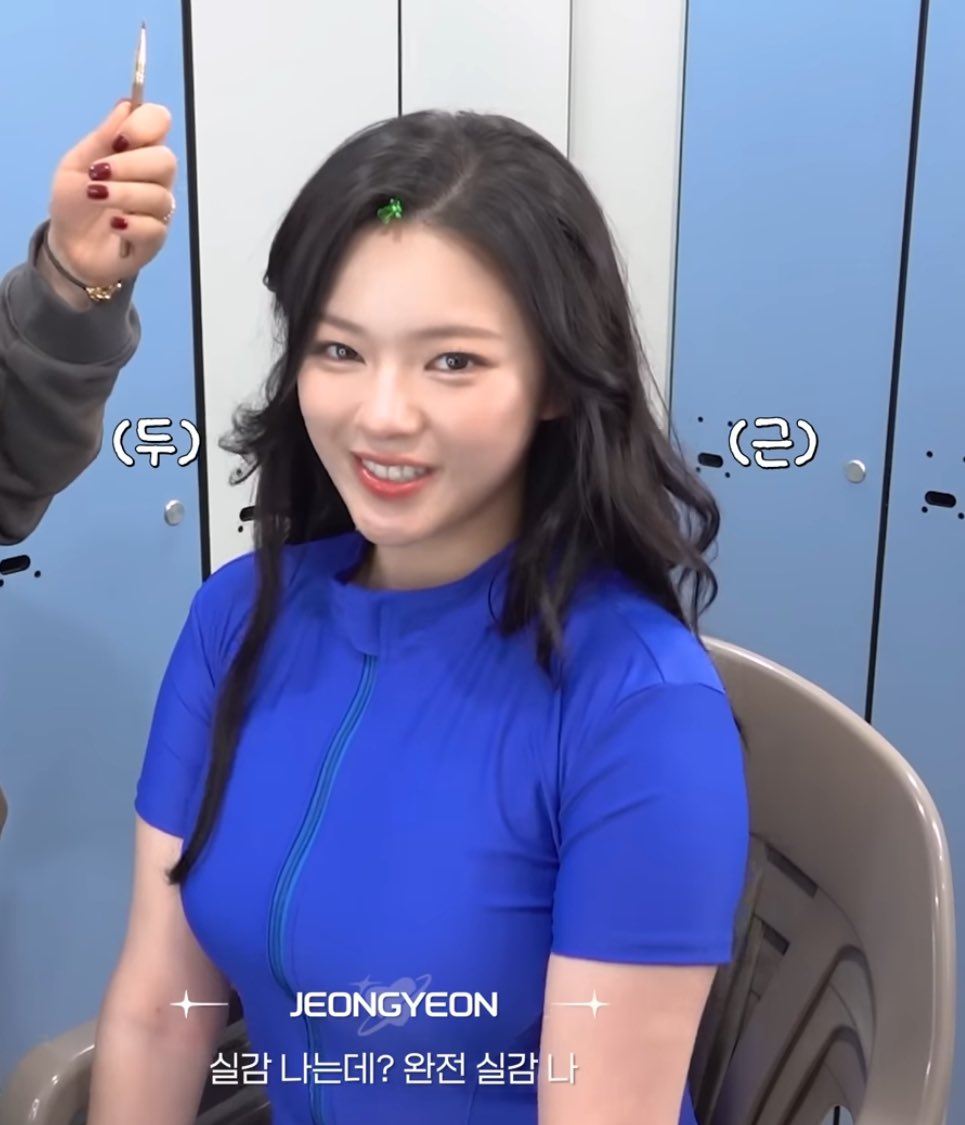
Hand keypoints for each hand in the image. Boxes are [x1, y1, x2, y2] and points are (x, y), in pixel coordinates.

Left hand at [46, 100, 176, 287]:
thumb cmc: (74, 202)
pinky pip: (155, 227)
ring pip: (159, 195)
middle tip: (98, 172)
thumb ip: (102, 138)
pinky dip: (132, 224)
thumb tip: (126, 104)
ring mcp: (157, 211)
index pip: (159, 123)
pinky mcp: (154, 240)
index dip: (144, 124)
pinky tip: (113, 224)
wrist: (68, 246)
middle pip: (166, 160)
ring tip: (95, 197)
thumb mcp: (76, 164)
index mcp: (136, 152)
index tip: (119, 138)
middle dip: (131, 164)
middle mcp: (154, 179)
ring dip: (124, 193)